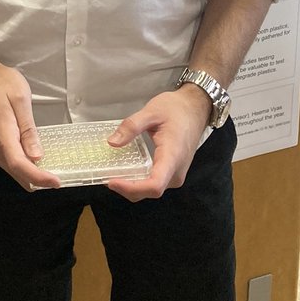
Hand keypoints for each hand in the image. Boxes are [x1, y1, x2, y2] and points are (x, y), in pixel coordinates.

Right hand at [0, 61, 60, 190]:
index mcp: (2, 135)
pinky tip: (36, 160)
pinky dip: (24, 168)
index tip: (57, 182)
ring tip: (50, 169)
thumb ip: (28, 129)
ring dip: (31, 175)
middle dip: (37, 180)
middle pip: (17, 174)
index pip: (20, 165)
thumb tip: (36, 156)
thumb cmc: (3, 84)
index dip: (39, 177)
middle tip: (58, 176)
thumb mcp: (21, 99)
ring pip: (14, 172)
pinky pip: (10, 164)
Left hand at [103, 87, 209, 201]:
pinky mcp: (172, 173)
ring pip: (152, 190)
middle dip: (127, 189)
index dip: (132, 188)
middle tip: (104, 176)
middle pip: (150, 191)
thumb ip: (131, 126)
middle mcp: (176, 172)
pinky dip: (139, 181)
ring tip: (112, 174)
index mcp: (172, 157)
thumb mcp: (151, 111)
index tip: (112, 181)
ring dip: (132, 187)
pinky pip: (155, 183)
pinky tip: (125, 172)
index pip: (154, 185)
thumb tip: (112, 142)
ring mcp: (175, 175)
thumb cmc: (175, 109)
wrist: (195, 109)